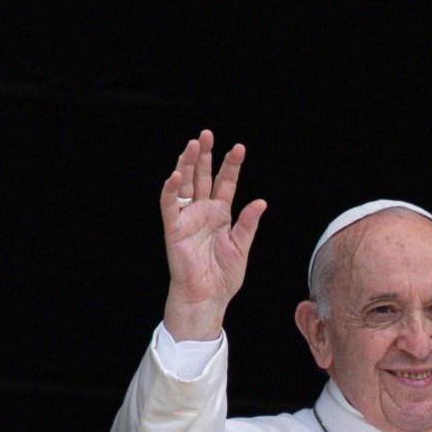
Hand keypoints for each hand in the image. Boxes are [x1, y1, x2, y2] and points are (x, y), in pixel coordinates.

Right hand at [160, 130, 266, 340]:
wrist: (208, 297)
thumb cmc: (223, 276)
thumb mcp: (241, 247)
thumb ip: (248, 224)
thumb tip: (260, 202)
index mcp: (220, 214)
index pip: (225, 183)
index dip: (231, 166)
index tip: (239, 148)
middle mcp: (203, 211)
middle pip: (203, 177)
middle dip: (205, 156)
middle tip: (207, 134)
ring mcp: (187, 218)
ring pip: (186, 185)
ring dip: (188, 164)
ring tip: (193, 145)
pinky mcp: (174, 228)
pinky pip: (170, 205)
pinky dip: (172, 190)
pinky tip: (176, 174)